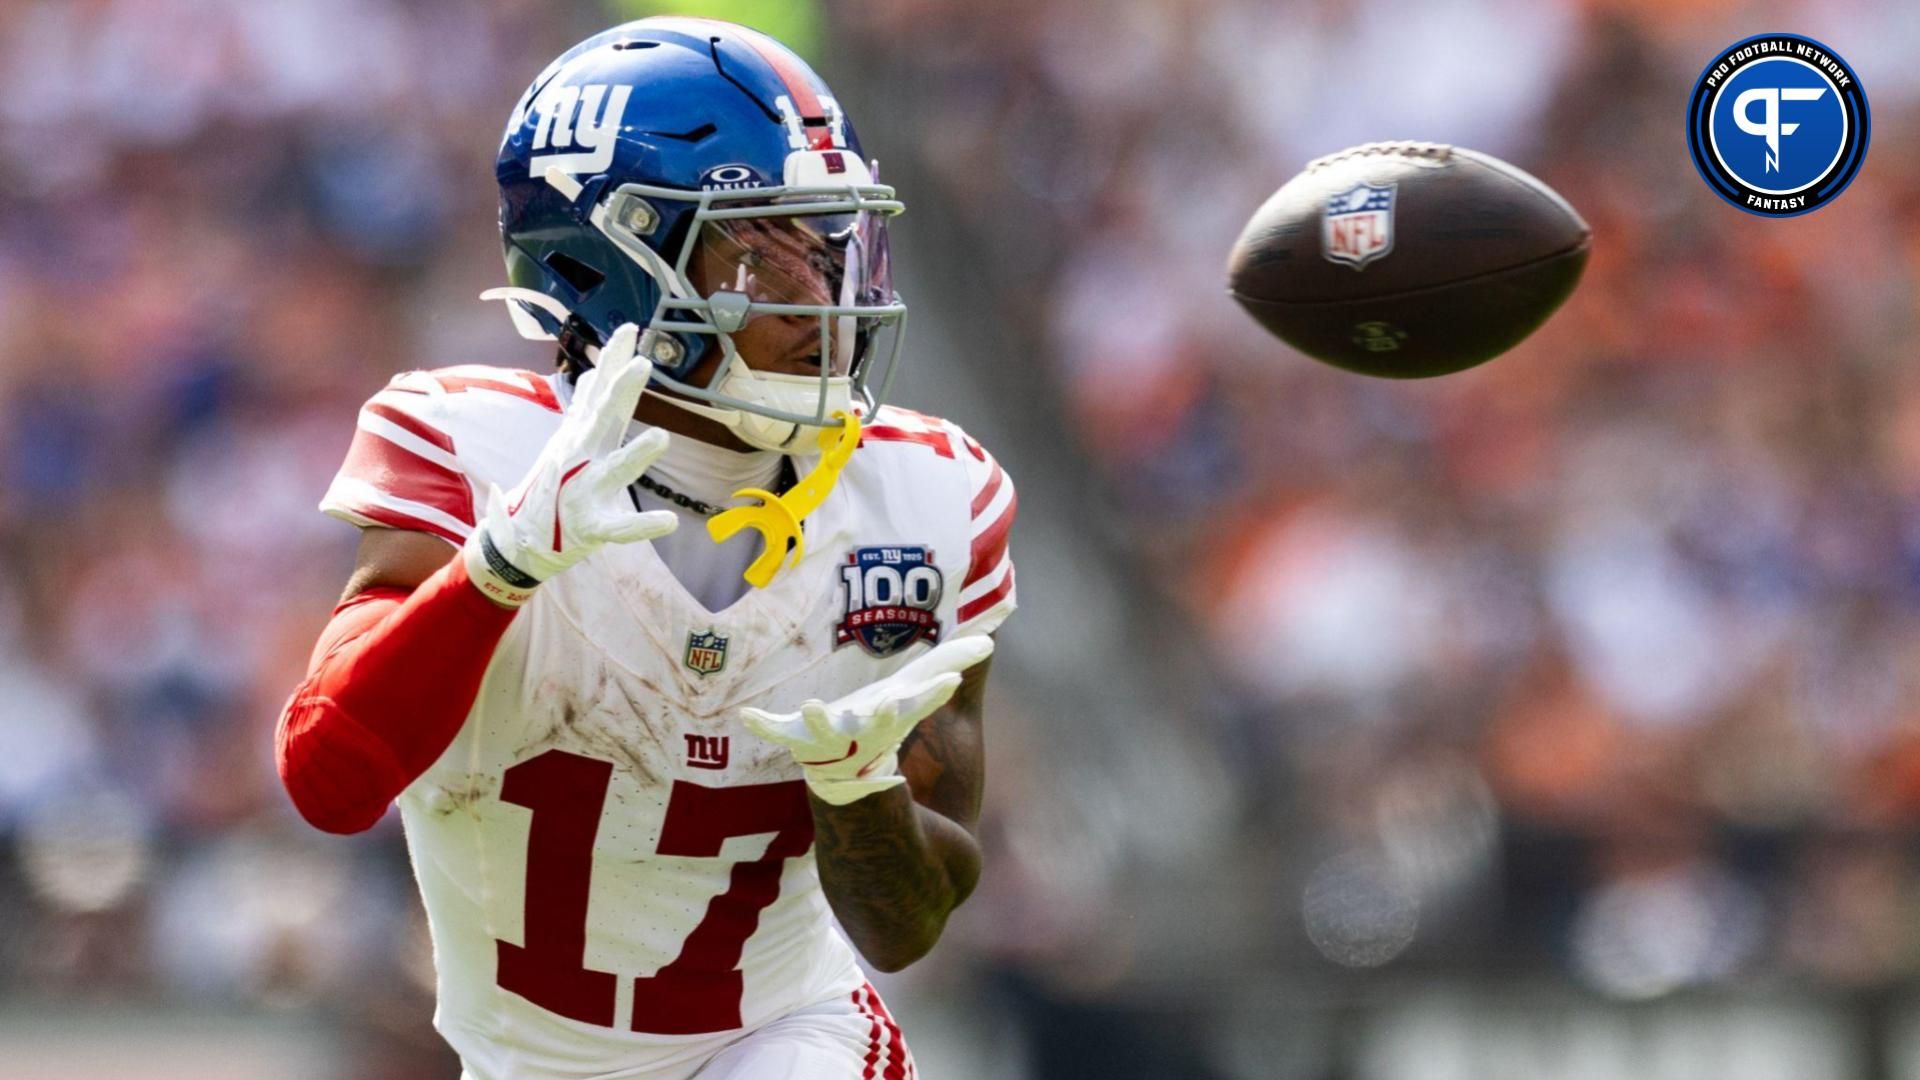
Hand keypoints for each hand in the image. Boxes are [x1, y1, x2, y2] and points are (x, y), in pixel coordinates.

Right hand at [462, 324, 678, 606]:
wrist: (520, 541)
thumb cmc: (551, 488)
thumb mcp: (566, 444)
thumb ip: (583, 410)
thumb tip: (592, 377)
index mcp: (581, 438)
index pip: (599, 392)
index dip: (612, 361)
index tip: (630, 328)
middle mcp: (582, 459)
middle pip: (604, 420)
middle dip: (621, 392)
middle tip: (641, 364)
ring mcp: (585, 492)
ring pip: (614, 471)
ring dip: (637, 455)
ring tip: (663, 438)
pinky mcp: (591, 527)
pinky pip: (620, 528)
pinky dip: (642, 526)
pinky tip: (668, 522)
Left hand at [740, 636, 994, 805]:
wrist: (846, 773)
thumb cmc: (880, 724)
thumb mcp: (913, 697)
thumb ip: (944, 670)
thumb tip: (988, 642)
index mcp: (888, 720)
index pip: (914, 707)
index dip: (930, 696)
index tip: (947, 680)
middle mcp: (859, 731)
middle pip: (869, 724)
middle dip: (876, 717)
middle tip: (883, 705)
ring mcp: (824, 737)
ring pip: (818, 730)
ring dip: (815, 719)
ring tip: (812, 703)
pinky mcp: (794, 737)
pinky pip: (775, 731)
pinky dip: (763, 724)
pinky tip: (747, 715)